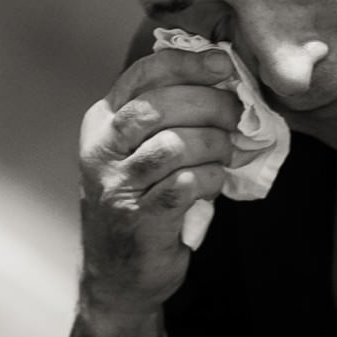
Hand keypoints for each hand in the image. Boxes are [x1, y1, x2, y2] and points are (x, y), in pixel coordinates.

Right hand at [74, 48, 241, 336]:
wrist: (120, 273)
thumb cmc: (141, 202)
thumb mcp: (142, 152)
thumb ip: (170, 116)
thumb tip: (226, 80)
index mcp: (102, 123)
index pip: (141, 75)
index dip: (186, 63)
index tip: (222, 63)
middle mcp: (101, 150)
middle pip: (156, 107)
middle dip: (208, 104)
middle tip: (235, 114)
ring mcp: (116, 186)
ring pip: (172, 145)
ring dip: (213, 144)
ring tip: (226, 152)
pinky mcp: (139, 219)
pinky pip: (185, 185)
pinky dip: (211, 179)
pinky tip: (216, 182)